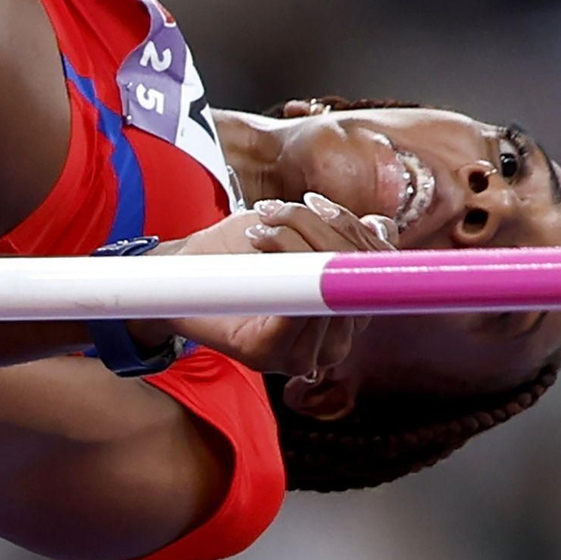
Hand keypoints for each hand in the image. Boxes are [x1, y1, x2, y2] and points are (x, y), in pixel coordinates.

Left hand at [135, 193, 397, 376]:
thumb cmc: (237, 256)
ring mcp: (305, 356)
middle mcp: (335, 342)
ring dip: (294, 238)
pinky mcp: (270, 356)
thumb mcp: (300, 233)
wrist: (178, 273)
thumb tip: (382, 226)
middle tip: (275, 210)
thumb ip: (344, 235)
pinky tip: (259, 242)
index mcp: (347, 315)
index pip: (379, 269)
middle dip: (318, 227)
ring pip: (328, 286)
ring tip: (260, 226)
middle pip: (357, 275)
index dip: (355, 229)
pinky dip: (283, 258)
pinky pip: (298, 304)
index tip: (316, 203)